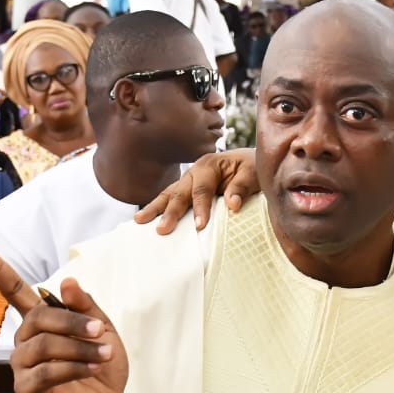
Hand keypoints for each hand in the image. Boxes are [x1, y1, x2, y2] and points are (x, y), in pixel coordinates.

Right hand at [0, 246, 127, 392]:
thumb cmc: (101, 366)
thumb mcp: (103, 330)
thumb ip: (85, 307)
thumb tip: (67, 281)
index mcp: (40, 320)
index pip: (14, 291)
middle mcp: (25, 339)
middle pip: (38, 318)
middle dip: (72, 322)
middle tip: (101, 330)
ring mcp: (23, 365)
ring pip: (44, 345)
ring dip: (78, 347)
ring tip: (105, 353)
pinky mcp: (27, 390)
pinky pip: (47, 372)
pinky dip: (74, 367)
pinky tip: (93, 367)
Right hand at [133, 148, 259, 234]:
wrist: (251, 163)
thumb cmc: (252, 169)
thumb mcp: (253, 173)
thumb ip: (242, 187)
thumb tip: (232, 204)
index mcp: (210, 165)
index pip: (202, 190)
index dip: (201, 208)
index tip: (200, 226)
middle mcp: (194, 171)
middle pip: (180, 193)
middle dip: (170, 212)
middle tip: (162, 229)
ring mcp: (187, 180)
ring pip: (168, 194)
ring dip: (155, 208)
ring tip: (140, 221)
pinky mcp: (185, 189)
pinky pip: (169, 198)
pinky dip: (157, 208)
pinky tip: (145, 219)